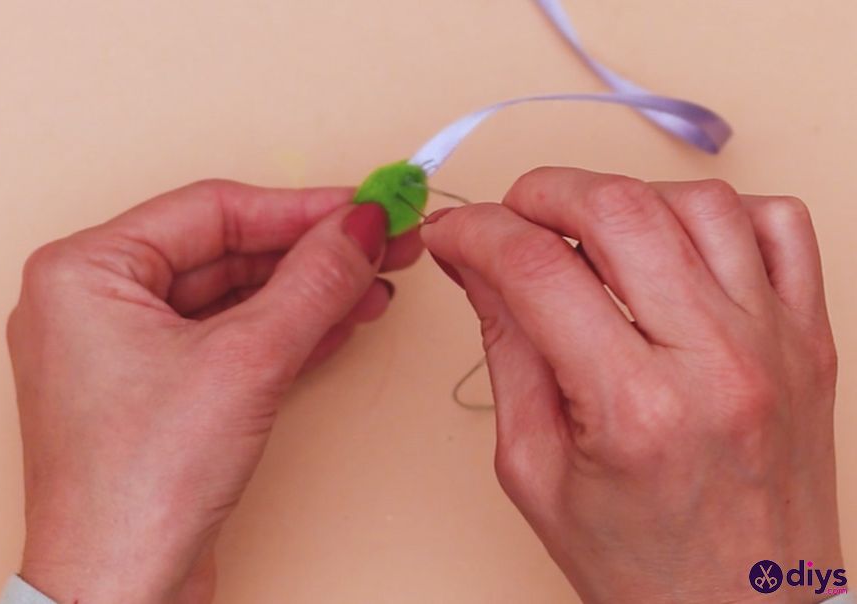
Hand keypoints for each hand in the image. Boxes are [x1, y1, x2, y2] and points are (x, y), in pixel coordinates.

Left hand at [7, 180, 420, 602]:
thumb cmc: (138, 487)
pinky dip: (283, 330)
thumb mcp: (246, 362)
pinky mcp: (154, 392)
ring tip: (373, 285)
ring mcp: (122, 350)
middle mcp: (94, 302)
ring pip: (230, 297)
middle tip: (380, 243)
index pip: (212, 211)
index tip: (365, 206)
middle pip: (224, 252)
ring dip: (305, 292)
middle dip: (310, 252)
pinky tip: (338, 320)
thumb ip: (312, 282)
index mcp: (84, 270)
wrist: (119, 594)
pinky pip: (225, 340)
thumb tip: (360, 226)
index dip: (300, 208)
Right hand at [421, 168, 840, 602]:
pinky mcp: (810, 339)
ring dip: (626, 198)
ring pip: (699, 201)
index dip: (474, 232)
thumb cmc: (643, 567)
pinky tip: (675, 246)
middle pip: (620, 209)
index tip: (452, 234)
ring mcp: (776, 343)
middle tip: (509, 217)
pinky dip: (718, 211)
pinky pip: (779, 224)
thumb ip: (507, 350)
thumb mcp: (536, 470)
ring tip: (589, 235)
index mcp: (636, 410)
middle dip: (541, 192)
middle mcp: (718, 362)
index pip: (535, 269)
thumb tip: (477, 266)